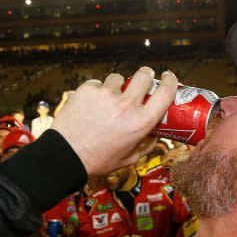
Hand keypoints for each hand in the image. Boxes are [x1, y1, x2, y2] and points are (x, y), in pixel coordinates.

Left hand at [54, 67, 177, 175]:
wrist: (66, 155)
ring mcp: (106, 94)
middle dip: (145, 76)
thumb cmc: (98, 160)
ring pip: (118, 79)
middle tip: (142, 80)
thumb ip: (146, 145)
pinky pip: (97, 84)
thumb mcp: (130, 158)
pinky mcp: (88, 89)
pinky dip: (97, 91)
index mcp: (141, 122)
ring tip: (109, 100)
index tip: (168, 77)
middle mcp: (127, 105)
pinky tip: (92, 105)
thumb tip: (155, 134)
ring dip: (117, 86)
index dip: (170, 81)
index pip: (165, 92)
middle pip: (143, 76)